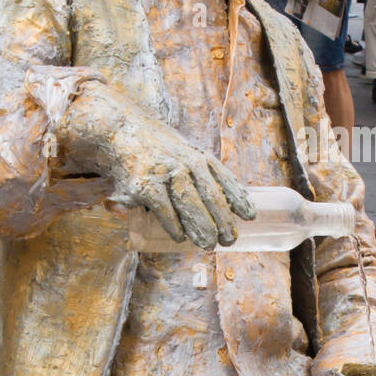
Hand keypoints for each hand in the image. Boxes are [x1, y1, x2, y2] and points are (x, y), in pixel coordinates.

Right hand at [103, 110, 255, 248]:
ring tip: (210, 244)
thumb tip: (228, 206)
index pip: (225, 180)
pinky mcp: (145, 184)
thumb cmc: (161, 150)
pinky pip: (163, 209)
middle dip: (223, 221)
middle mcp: (187, 164)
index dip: (238, 199)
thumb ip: (204, 174)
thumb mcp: (187, 154)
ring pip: (190, 204)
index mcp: (201, 158)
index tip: (250, 216)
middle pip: (211, 196)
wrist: (125, 130)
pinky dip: (173, 225)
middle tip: (229, 240)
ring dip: (202, 227)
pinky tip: (180, 237)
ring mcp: (166, 173)